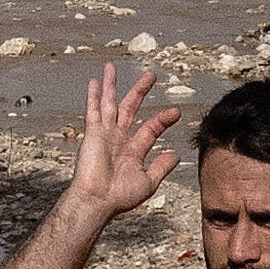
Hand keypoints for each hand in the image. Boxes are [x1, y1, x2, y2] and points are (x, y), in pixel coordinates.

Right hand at [57, 57, 180, 231]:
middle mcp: (119, 138)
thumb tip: (175, 155)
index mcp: (133, 150)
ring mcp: (105, 134)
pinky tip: (94, 82)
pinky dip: (94, 96)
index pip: (151, 128)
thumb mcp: (148, 182)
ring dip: (111, 85)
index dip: (164, 119)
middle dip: (140, 91)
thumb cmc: (119, 197)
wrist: (97, 201)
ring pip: (109, 103)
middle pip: (130, 108)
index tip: (176, 112)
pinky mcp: (93, 133)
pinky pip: (93, 110)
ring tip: (112, 67)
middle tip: (151, 75)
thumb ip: (161, 167)